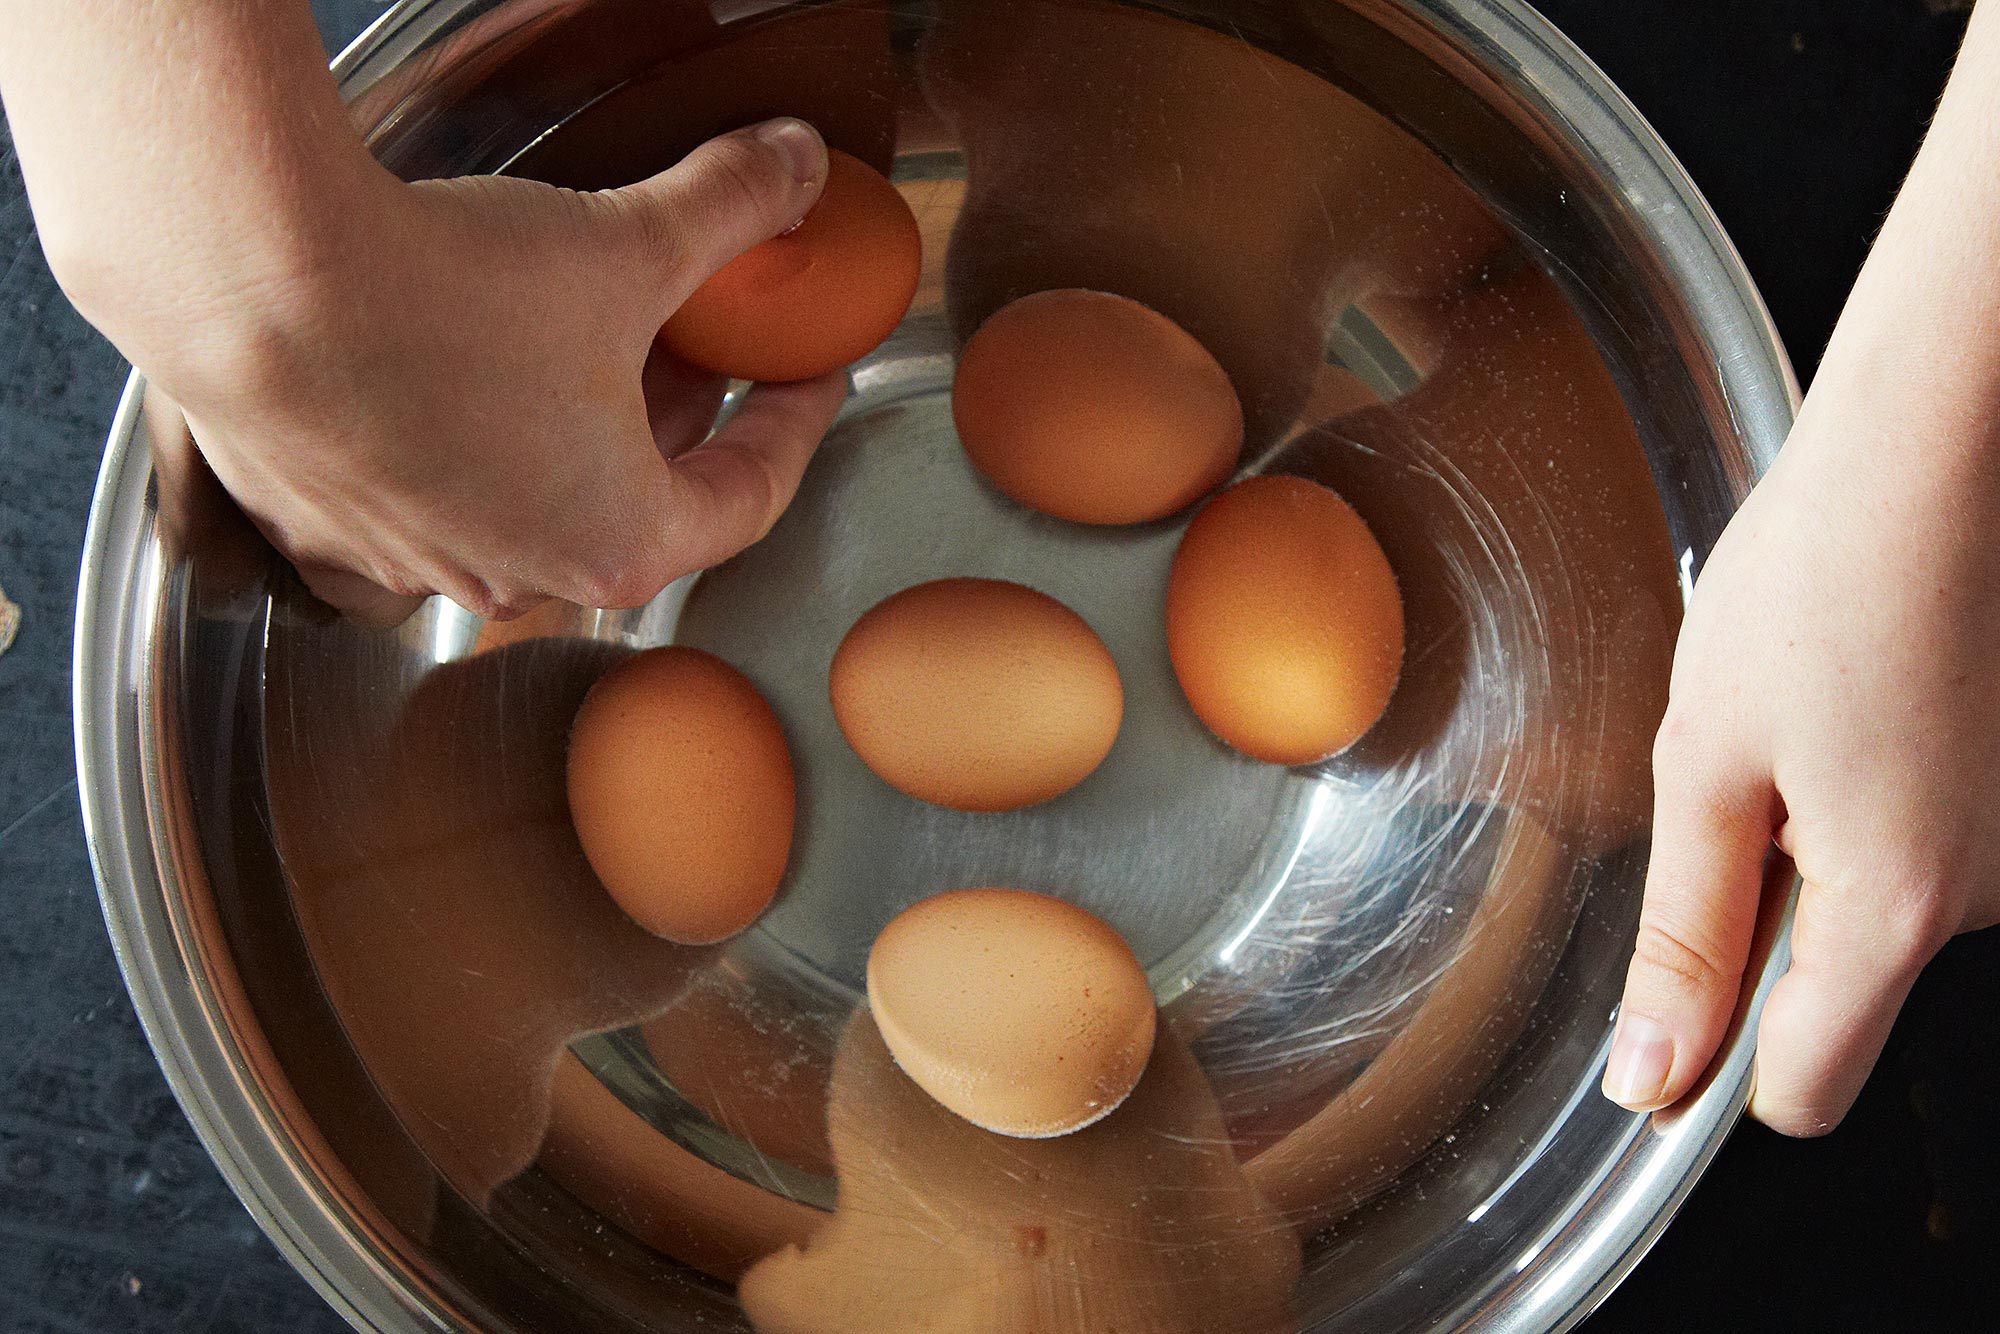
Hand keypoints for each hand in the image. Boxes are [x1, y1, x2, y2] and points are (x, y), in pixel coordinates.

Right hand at [134, 118, 844, 621]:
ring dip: (573, 429)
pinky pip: (423, 490)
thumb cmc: (442, 295)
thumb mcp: (630, 243)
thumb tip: (797, 168)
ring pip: (528, 498)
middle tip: (700, 343)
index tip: (805, 376)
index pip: (750, 497)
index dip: (794, 424)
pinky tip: (463, 368)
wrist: (250, 278)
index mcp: (616, 544)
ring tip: (585, 343)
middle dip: (677, 416)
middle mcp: (515, 577)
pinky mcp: (327, 524)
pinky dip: (466, 438)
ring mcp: (411, 561)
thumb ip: (733, 210)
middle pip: (636, 500)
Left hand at [1605, 0, 1999, 1136]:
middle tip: (1737, 773)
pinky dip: (1873, 790)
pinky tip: (1856, 696)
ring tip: (1799, 714)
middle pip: (1837, 984)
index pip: (1802, 1089)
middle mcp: (1982, 897)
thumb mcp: (1706, 766)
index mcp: (1890, 910)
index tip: (1668, 1007)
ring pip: (1880, 900)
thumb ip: (1686, 934)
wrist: (1940, 454)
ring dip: (1818, 836)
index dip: (1717, 1059)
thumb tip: (1652, 1074)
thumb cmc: (1818, 585)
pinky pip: (1927, 836)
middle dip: (1767, 908)